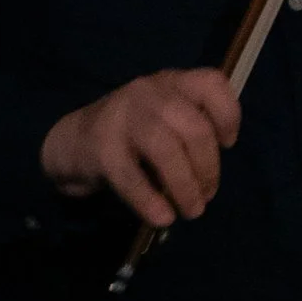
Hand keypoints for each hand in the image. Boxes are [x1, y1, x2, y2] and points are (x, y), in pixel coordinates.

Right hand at [41, 69, 240, 227]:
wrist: (72, 142)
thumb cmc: (133, 134)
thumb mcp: (165, 119)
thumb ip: (192, 132)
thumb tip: (211, 175)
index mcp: (172, 83)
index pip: (211, 83)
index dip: (229, 115)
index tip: (227, 145)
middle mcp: (149, 93)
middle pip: (194, 127)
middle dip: (208, 167)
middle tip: (207, 195)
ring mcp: (122, 117)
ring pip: (166, 150)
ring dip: (185, 186)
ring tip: (191, 210)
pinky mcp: (101, 148)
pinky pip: (131, 177)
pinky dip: (151, 201)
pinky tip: (163, 218)